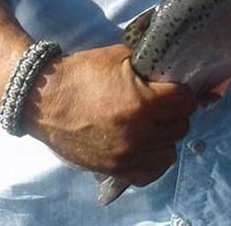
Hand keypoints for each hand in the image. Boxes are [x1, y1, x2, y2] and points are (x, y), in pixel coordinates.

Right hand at [24, 44, 196, 186]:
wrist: (44, 99)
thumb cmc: (82, 74)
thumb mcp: (120, 58)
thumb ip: (150, 67)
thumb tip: (173, 71)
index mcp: (141, 103)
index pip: (186, 102)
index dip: (182, 92)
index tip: (173, 89)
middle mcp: (137, 134)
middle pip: (180, 127)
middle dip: (174, 113)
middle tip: (161, 105)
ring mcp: (125, 155)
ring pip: (169, 151)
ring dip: (165, 136)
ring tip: (152, 124)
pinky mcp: (112, 169)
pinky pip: (150, 173)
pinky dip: (152, 160)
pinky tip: (146, 145)